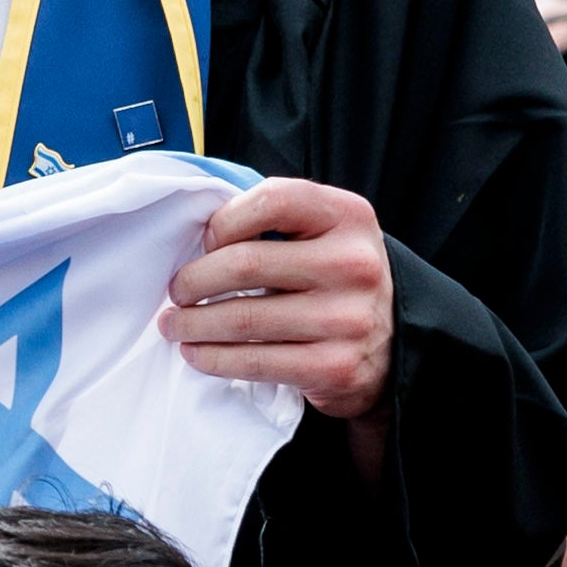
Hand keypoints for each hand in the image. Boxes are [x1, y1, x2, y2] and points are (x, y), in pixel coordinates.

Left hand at [163, 179, 394, 420]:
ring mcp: (347, 319)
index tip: (205, 243)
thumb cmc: (336, 277)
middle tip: (175, 291)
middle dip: (193, 280)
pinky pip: (255, 362)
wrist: (393, 343)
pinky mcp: (335, 367)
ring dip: (192, 324)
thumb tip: (196, 230)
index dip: (224, 220)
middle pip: (245, 264)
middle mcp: (353, 264)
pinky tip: (195, 353)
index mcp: (349, 216)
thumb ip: (275, 218)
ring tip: (173, 324)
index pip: (272, 200)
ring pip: (243, 318)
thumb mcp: (324, 231)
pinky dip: (213, 358)